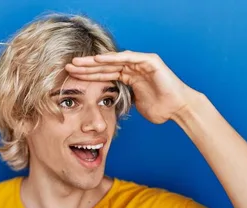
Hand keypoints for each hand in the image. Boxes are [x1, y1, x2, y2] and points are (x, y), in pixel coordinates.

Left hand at [65, 51, 195, 123]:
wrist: (177, 109)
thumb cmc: (160, 109)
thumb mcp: (133, 105)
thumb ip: (122, 102)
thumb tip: (108, 110)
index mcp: (128, 77)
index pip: (103, 75)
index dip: (88, 76)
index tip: (71, 78)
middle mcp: (133, 68)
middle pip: (105, 66)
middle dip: (86, 67)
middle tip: (69, 67)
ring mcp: (141, 63)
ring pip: (114, 60)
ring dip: (95, 61)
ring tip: (79, 62)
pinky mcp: (149, 61)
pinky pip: (128, 58)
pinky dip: (114, 58)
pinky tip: (99, 59)